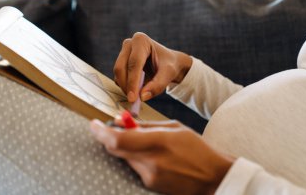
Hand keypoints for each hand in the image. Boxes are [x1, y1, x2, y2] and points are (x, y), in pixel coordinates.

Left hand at [90, 119, 233, 194]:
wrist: (212, 177)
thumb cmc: (195, 148)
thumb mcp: (173, 127)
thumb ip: (144, 124)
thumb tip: (120, 120)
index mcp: (159, 142)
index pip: (118, 140)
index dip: (101, 132)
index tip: (93, 124)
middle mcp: (151, 162)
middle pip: (115, 149)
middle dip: (109, 137)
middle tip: (113, 126)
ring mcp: (149, 177)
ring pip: (124, 158)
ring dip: (125, 147)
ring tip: (143, 141)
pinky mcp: (150, 185)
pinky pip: (134, 167)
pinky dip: (134, 157)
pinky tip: (151, 154)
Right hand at [114, 32, 191, 102]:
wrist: (168, 63)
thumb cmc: (169, 65)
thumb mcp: (168, 74)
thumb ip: (157, 85)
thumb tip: (142, 97)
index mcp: (141, 40)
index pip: (134, 62)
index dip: (132, 81)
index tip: (133, 98)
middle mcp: (129, 44)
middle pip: (121, 67)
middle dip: (126, 86)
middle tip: (133, 101)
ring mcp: (122, 53)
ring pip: (118, 74)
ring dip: (126, 87)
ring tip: (140, 95)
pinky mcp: (120, 63)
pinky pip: (118, 78)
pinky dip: (126, 87)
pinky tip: (137, 89)